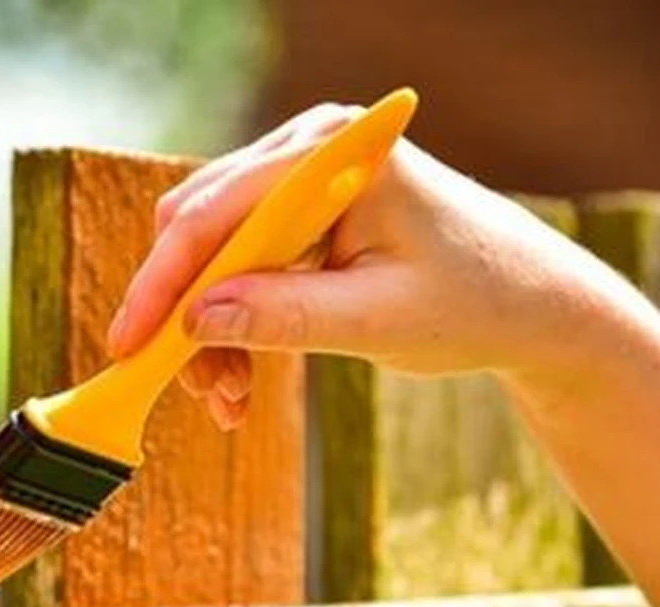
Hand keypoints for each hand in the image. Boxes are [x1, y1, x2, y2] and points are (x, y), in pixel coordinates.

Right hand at [106, 102, 627, 428]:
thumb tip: (196, 321)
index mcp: (334, 155)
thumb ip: (287, 318)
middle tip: (195, 389)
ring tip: (228, 401)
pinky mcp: (303, 219)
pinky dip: (233, 325)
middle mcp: (309, 152)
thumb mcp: (379, 322)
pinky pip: (241, 269)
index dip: (162, 283)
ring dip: (208, 330)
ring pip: (213, 255)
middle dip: (184, 314)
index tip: (128, 346)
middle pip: (200, 228)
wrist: (532, 305)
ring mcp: (304, 182)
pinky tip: (241, 381)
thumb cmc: (475, 302)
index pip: (217, 212)